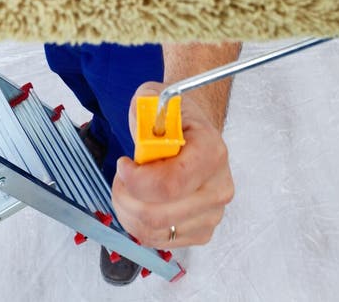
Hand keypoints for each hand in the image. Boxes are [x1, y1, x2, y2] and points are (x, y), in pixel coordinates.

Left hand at [111, 80, 234, 248]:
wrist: (192, 130)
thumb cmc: (174, 117)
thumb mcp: (154, 98)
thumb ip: (144, 108)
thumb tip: (141, 129)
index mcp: (212, 152)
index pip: (171, 183)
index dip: (138, 180)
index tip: (123, 164)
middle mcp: (218, 186)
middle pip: (159, 214)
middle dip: (126, 197)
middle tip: (120, 178)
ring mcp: (212, 213)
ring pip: (155, 230)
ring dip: (128, 211)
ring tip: (126, 188)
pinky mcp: (201, 231)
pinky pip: (159, 240)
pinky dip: (137, 224)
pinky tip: (138, 202)